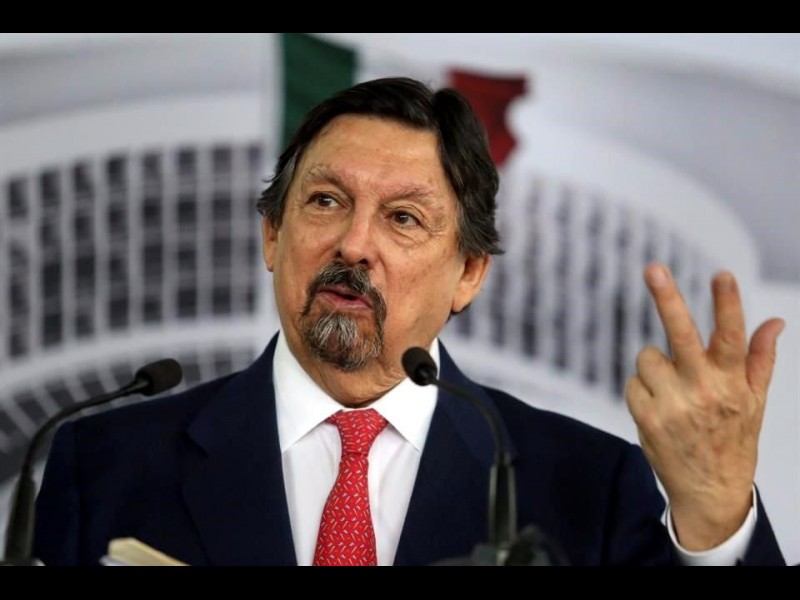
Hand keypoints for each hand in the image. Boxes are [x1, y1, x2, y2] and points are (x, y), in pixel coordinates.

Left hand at [625, 263, 784, 550]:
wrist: (710, 492)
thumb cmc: (733, 439)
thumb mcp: (755, 401)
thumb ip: (761, 358)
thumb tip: (775, 321)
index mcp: (732, 383)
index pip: (733, 337)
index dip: (727, 303)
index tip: (722, 274)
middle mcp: (703, 391)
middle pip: (681, 335)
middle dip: (667, 298)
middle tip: (653, 268)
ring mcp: (672, 405)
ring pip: (648, 357)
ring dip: (655, 366)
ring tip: (672, 390)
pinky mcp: (647, 417)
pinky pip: (633, 382)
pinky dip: (642, 389)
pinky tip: (659, 407)